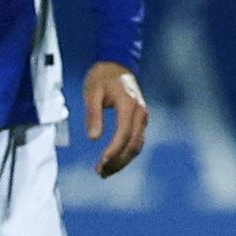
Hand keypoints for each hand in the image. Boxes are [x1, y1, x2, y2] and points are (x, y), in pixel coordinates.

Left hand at [83, 61, 150, 176]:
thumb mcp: (92, 92)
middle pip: (132, 144)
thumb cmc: (102, 76)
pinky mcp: (141, 120)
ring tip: (105, 171)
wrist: (118, 63)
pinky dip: (126, 154)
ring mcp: (143, 117)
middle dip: (117, 161)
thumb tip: (93, 138)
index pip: (123, 134)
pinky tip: (114, 160)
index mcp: (128, 105)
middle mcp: (140, 113)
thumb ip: (93, 115)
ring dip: (122, 161)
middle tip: (100, 172)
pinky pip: (137, 141)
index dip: (113, 151)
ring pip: (137, 146)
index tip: (101, 163)